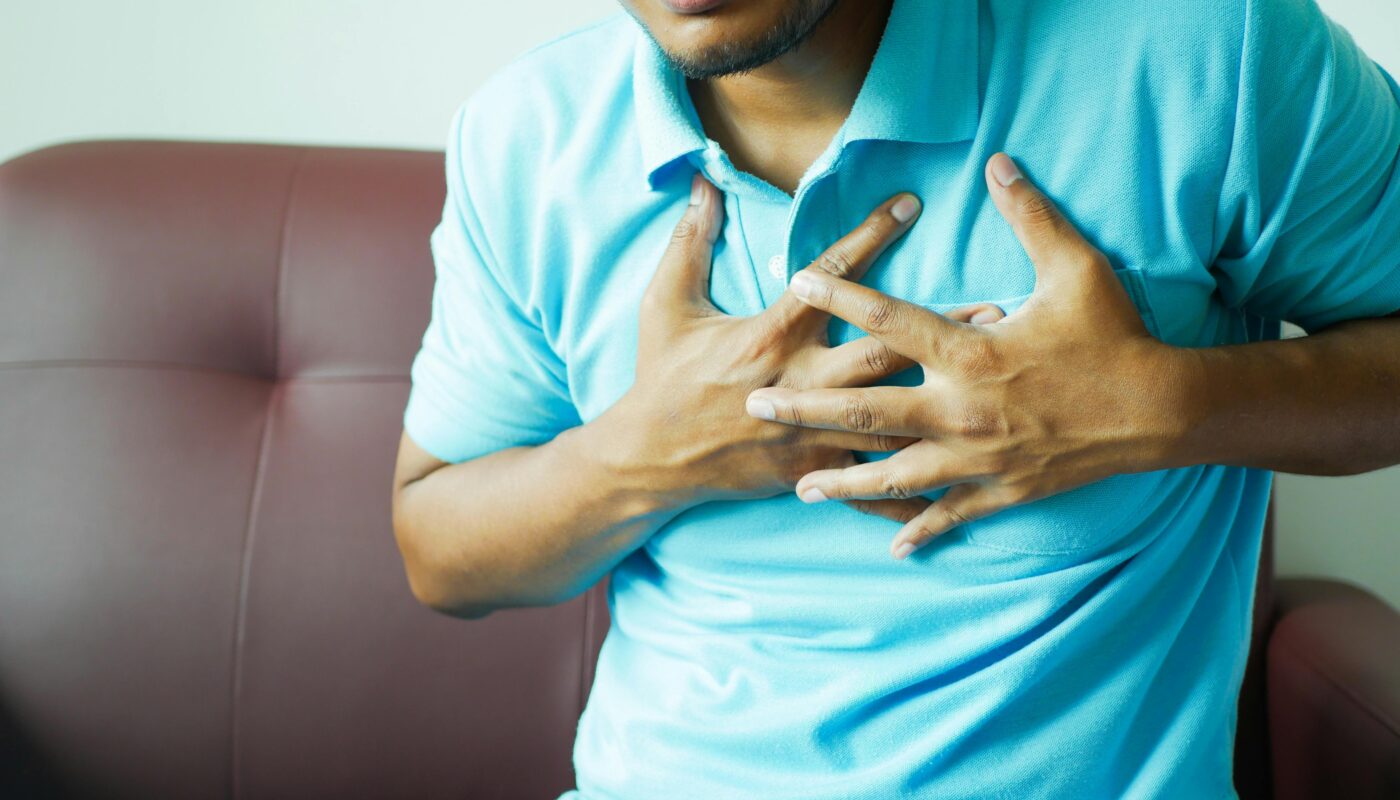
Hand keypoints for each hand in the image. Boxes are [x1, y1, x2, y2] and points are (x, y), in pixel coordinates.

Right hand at [605, 172, 1005, 522]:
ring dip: (945, 399)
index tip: (910, 204)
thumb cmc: (659, 376)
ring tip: (994, 383)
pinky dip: (915, 486)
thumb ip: (690, 242)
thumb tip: (704, 185)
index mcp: (769, 336)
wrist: (647, 458)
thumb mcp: (664, 304)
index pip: (830, 279)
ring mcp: (810, 432)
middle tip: (995, 310)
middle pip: (883, 352)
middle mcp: (800, 382)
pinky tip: (961, 484)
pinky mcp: (812, 469)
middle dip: (940, 330)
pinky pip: (871, 481)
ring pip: (891, 417)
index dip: (870, 236)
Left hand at [743, 153, 1189, 558]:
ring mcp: (977, 457)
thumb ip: (1030, 215)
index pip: (890, 320)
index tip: (794, 283)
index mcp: (970, 353)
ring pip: (893, 476)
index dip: (839, 297)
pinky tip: (889, 547)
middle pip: (865, 411)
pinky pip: (949, 515)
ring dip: (843, 483)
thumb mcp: (1076, 267)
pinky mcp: (1000, 490)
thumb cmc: (1115, 335)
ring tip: (800, 489)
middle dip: (805, 409)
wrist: (1160, 409)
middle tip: (756, 407)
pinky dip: (919, 531)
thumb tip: (1000, 163)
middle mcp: (961, 409)